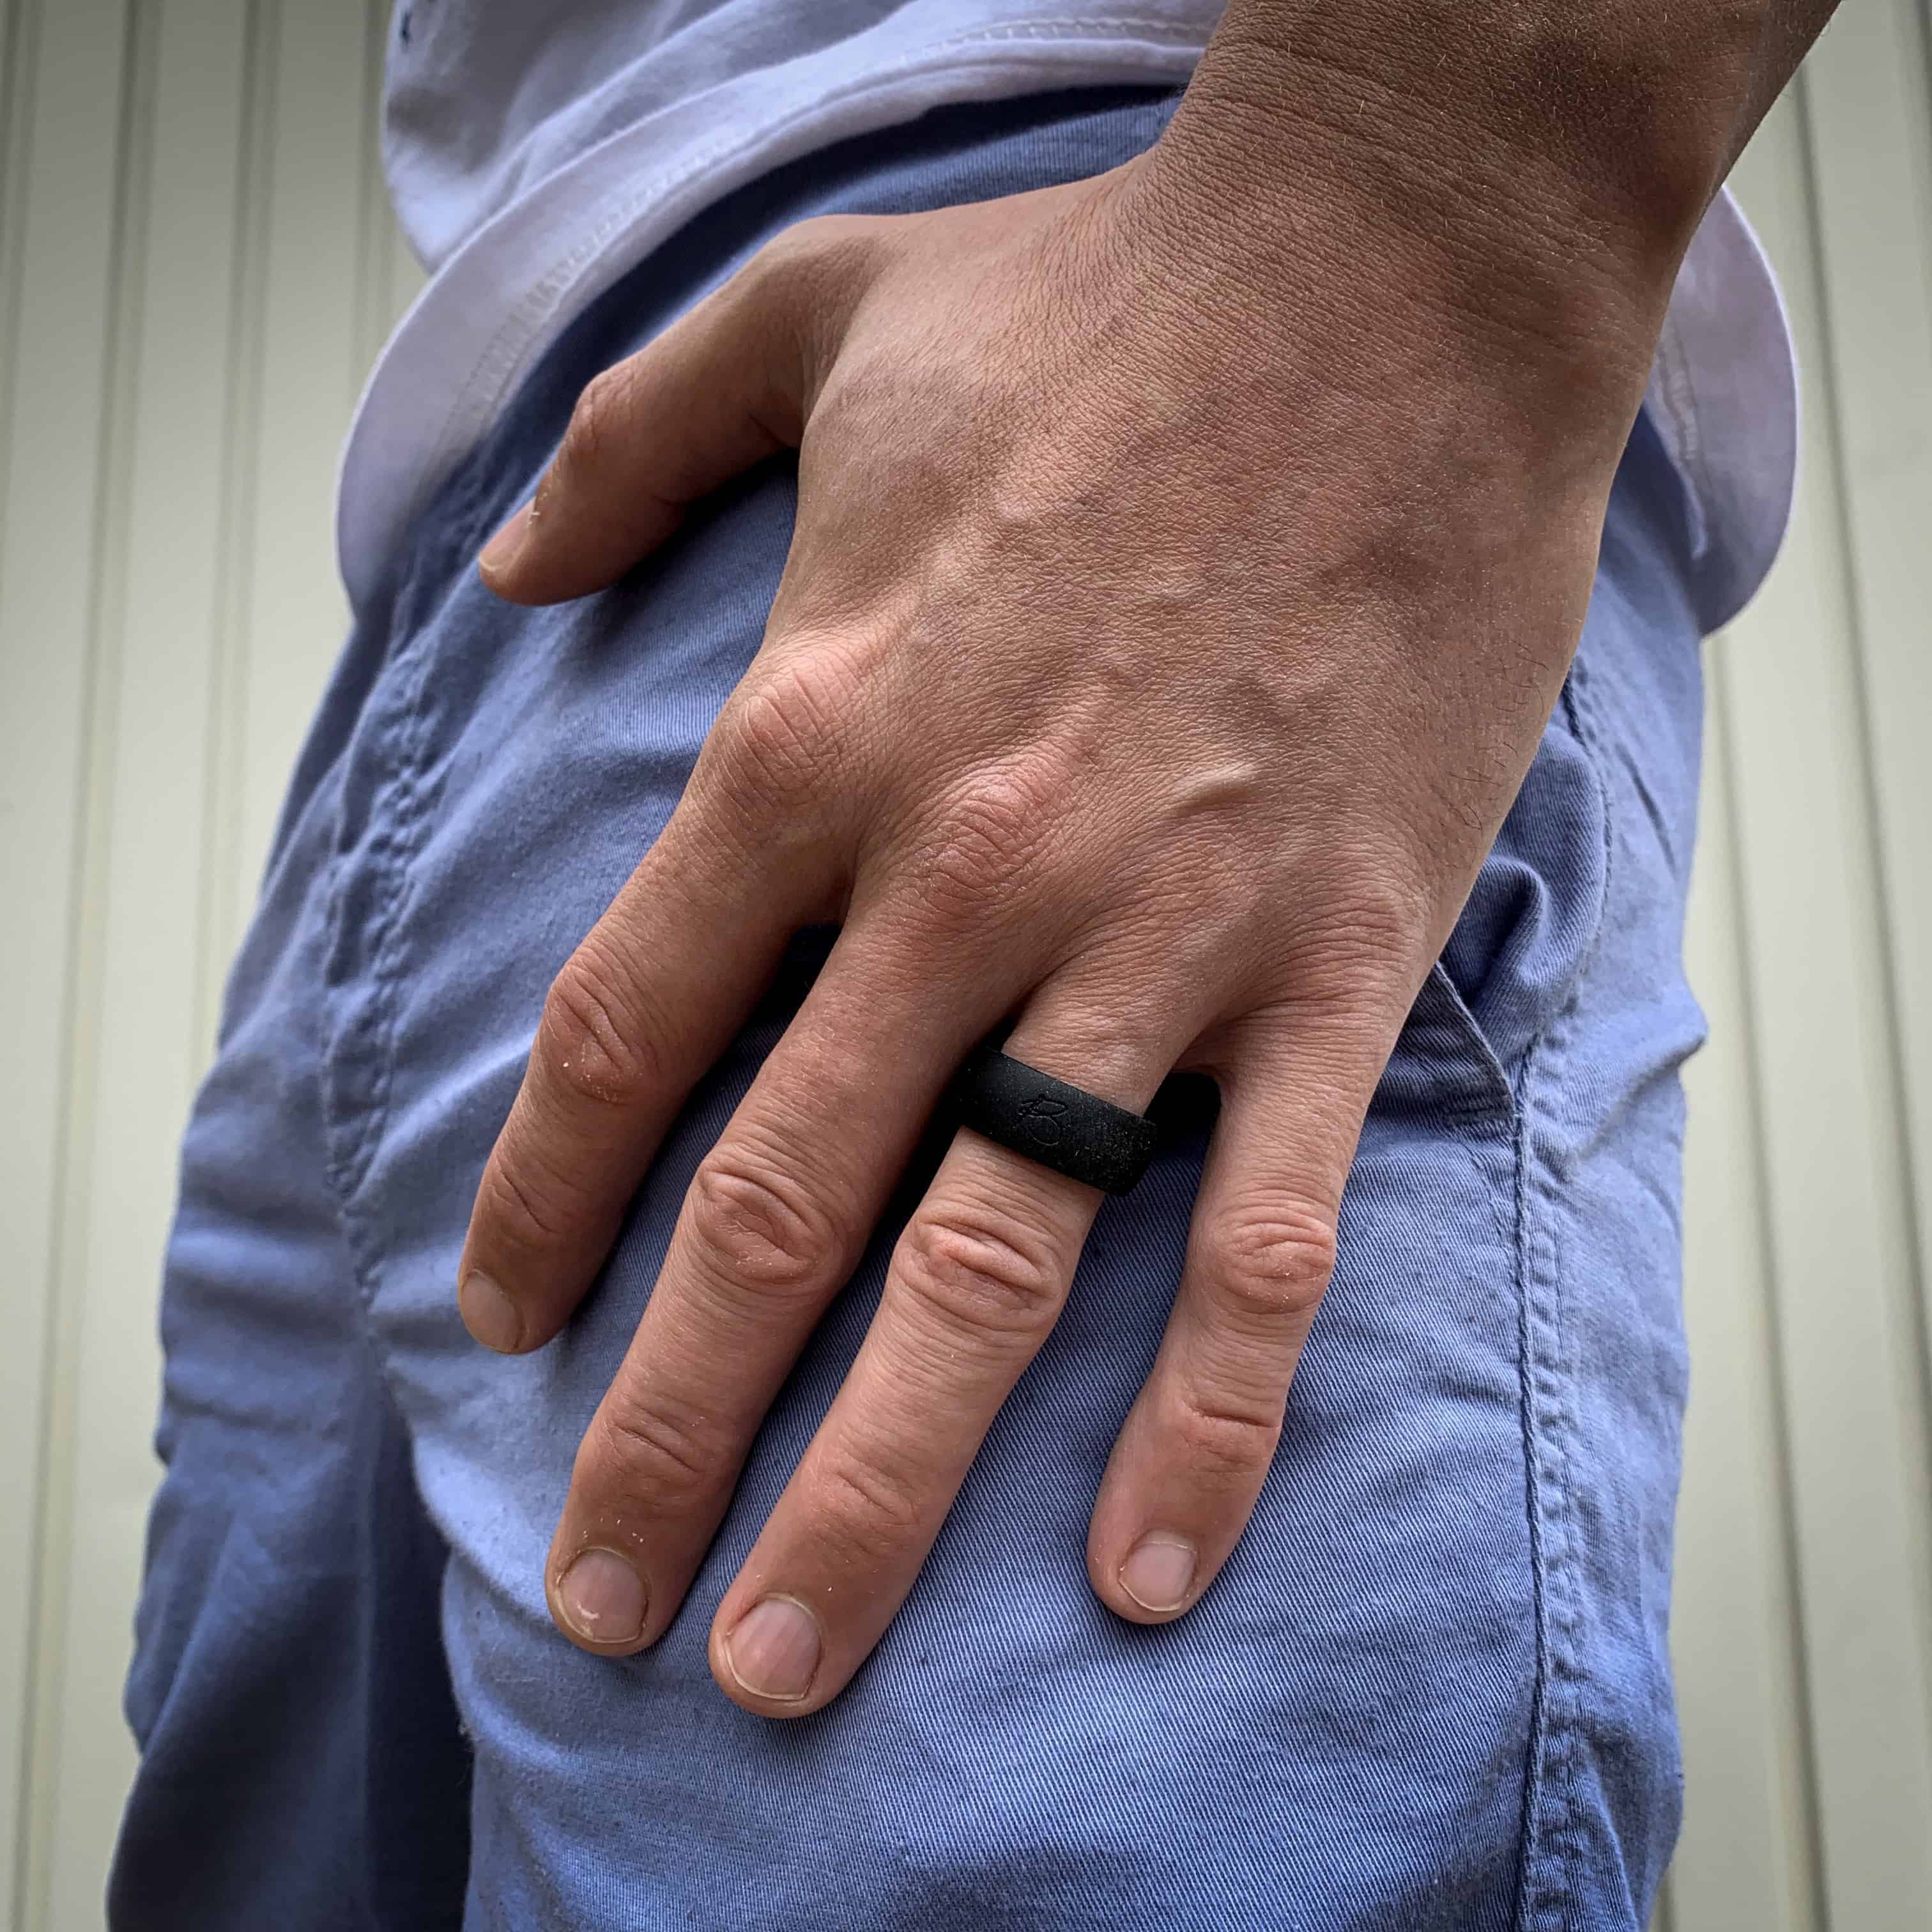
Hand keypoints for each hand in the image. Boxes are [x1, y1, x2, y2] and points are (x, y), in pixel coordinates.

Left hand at [455, 72, 1678, 1715]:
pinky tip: (1139, 1570)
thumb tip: (494, 567)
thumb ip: (627, 440)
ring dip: (874, 1483)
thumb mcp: (817, 312)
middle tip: (598, 1594)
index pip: (630, 1037)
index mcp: (817, 735)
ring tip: (784, 1655)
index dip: (542, 1205)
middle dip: (667, 1425)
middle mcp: (960, 871)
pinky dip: (1202, 1417)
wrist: (1397, 282)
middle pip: (773, 1207)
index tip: (500, 1327)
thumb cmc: (1110, 305)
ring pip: (983, 1268)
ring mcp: (1153, 935)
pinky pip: (1253, 1235)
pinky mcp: (1331, 959)